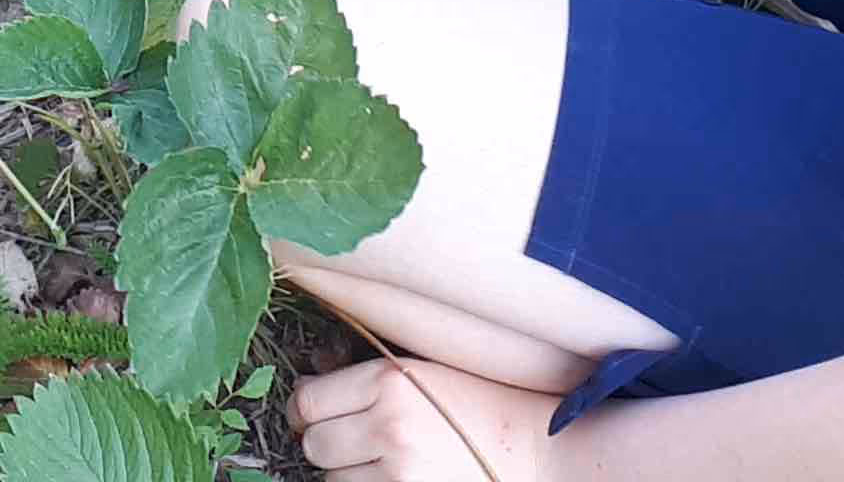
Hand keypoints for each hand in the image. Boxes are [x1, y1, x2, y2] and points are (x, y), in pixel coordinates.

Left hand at [290, 359, 566, 481]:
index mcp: (390, 381)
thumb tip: (306, 381)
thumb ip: (368, 379)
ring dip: (348, 474)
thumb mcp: (425, 372)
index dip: (304, 410)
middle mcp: (389, 426)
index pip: (307, 400)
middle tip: (354, 441)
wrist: (539, 450)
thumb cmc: (482, 406)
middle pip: (314, 444)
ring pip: (332, 480)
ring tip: (386, 463)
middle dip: (327, 444)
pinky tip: (392, 478)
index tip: (312, 415)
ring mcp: (398, 472)